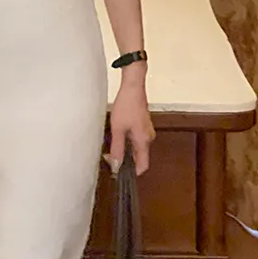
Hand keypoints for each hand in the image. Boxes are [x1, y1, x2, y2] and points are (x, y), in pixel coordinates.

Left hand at [108, 65, 153, 179]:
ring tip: (111, 142)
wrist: (133, 86)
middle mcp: (148, 138)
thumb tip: (116, 166)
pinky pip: (136, 139)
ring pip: (136, 148)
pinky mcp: (143, 124)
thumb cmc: (126, 105)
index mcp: (143, 141)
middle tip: (109, 155)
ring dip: (124, 149)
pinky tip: (117, 133)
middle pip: (138, 157)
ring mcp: (147, 130)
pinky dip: (127, 140)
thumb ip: (117, 149)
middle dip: (124, 160)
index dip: (131, 172)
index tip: (118, 170)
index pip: (142, 166)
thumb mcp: (118, 129)